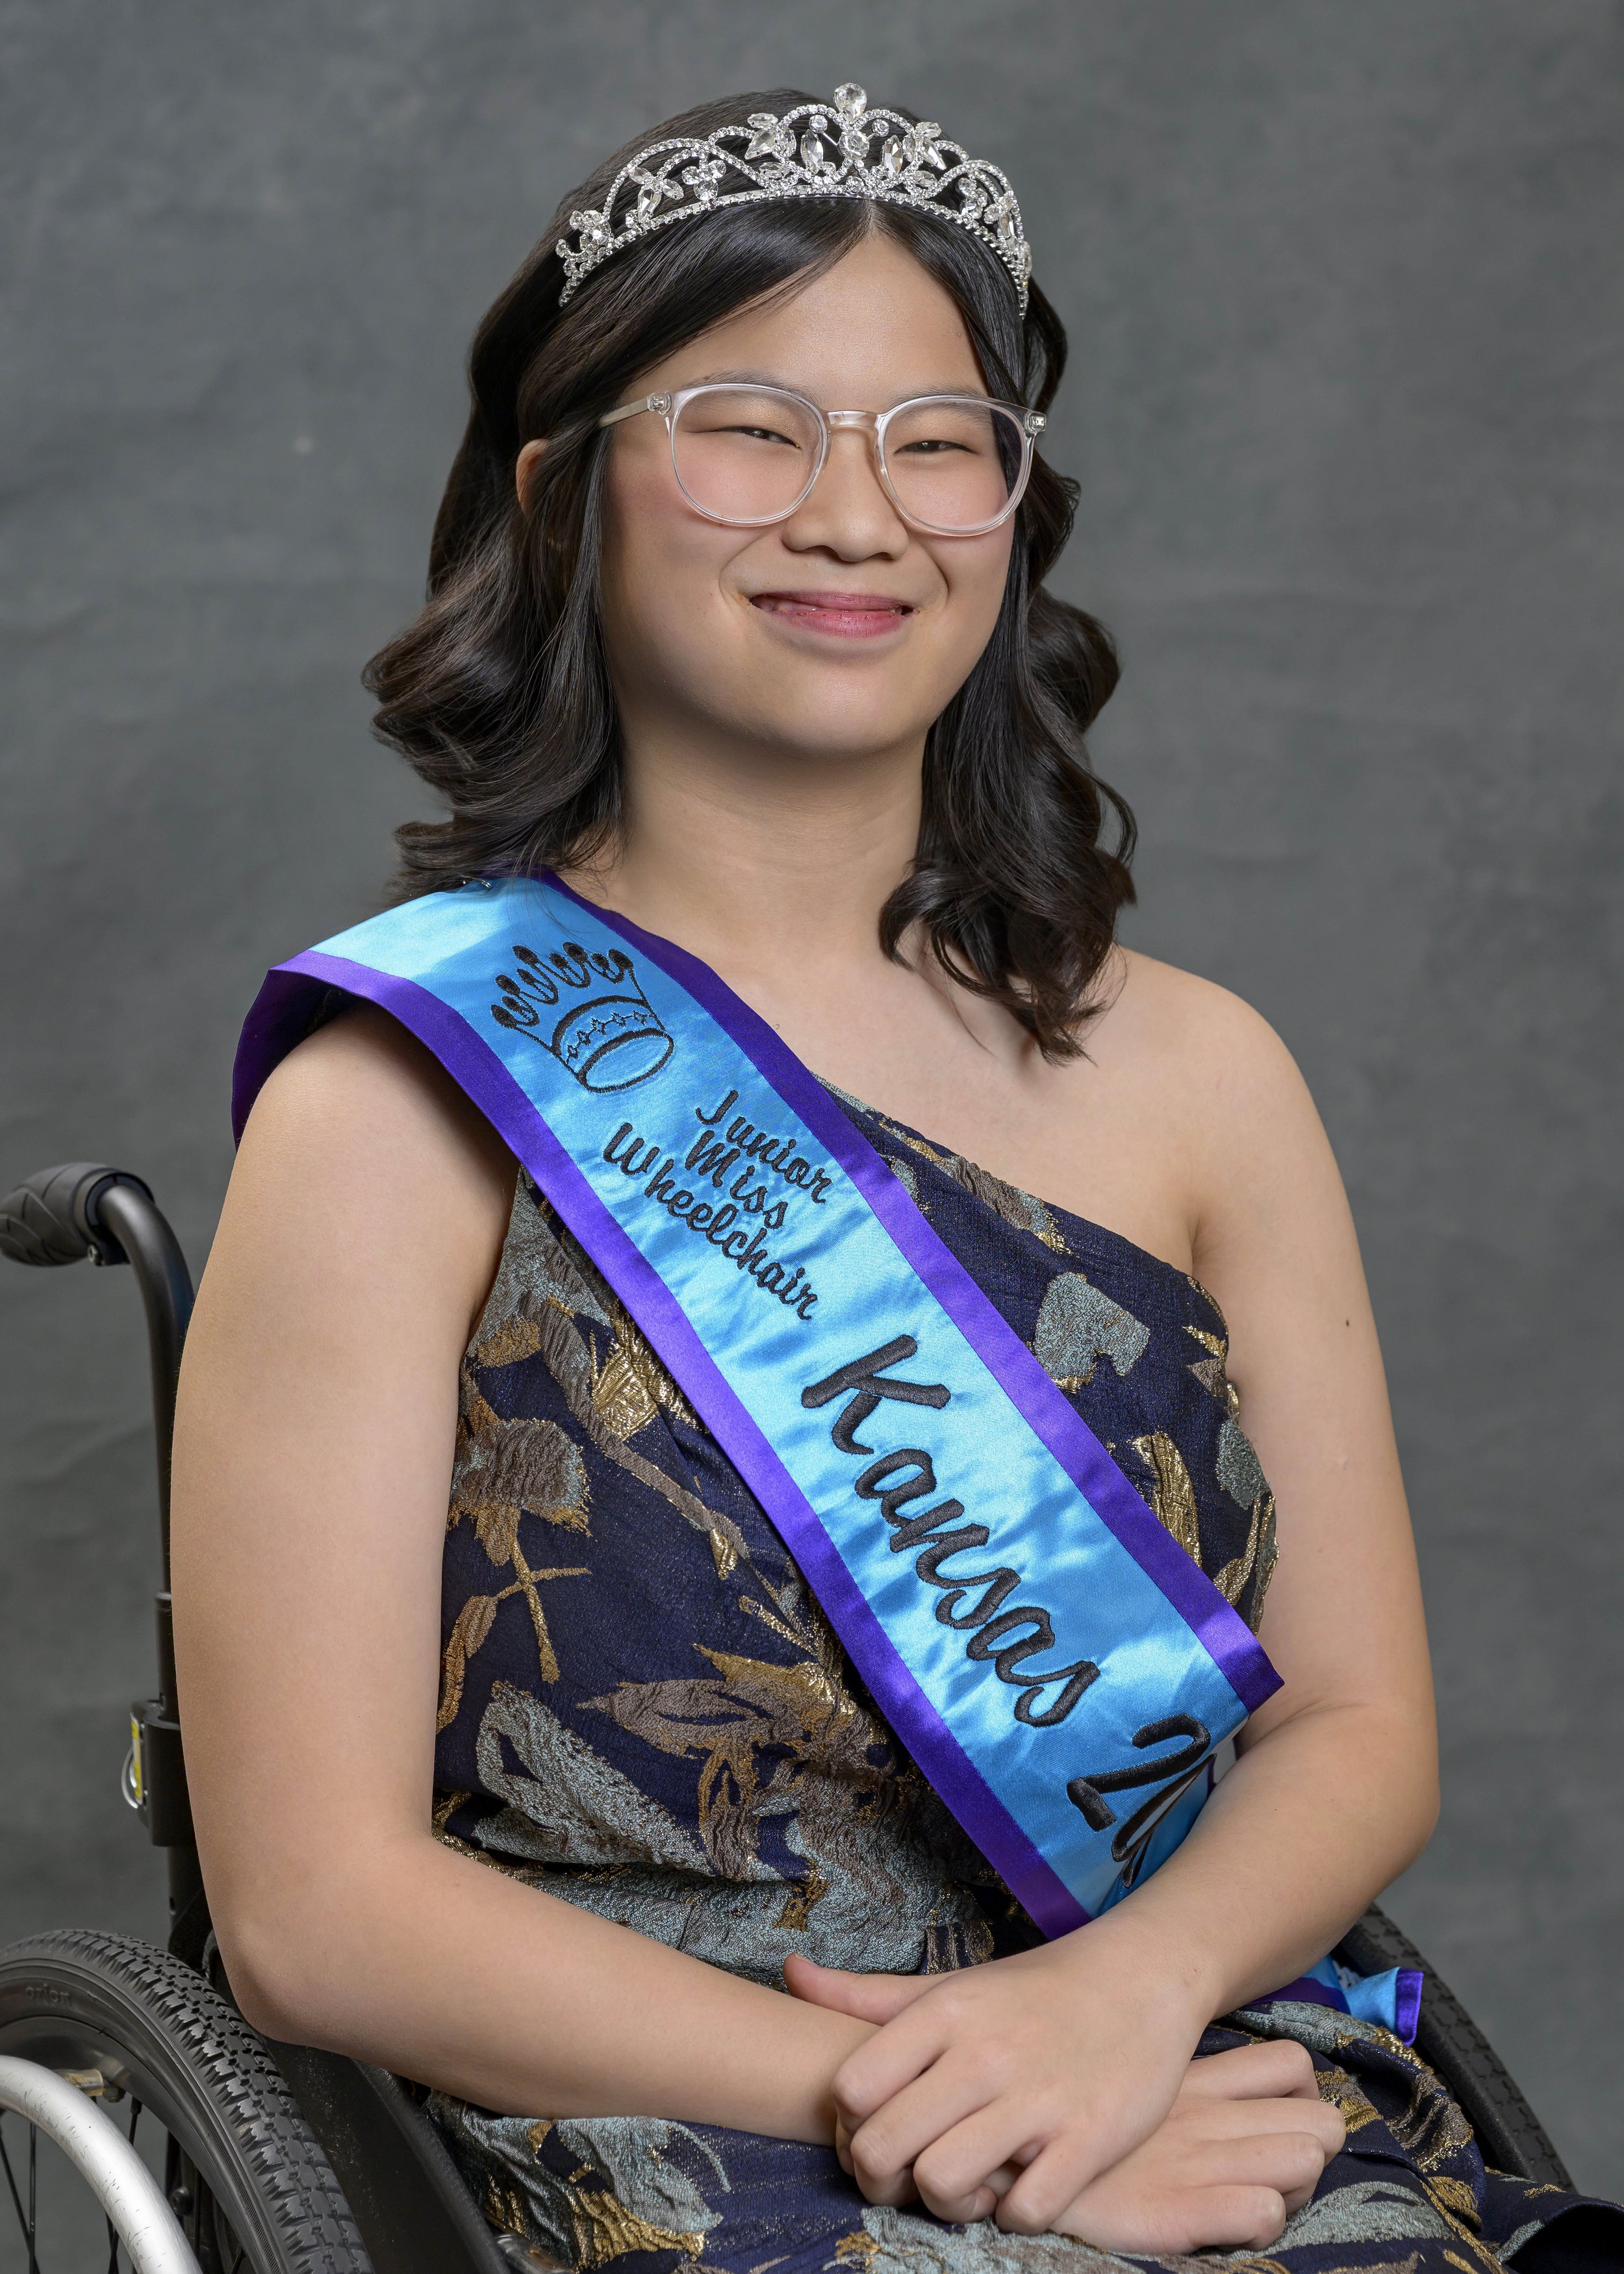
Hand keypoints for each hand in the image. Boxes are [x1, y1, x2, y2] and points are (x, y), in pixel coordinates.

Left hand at [785, 1925, 1211, 2229]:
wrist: (1141, 1977)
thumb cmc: (1033, 1990)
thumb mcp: (951, 1984)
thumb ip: (868, 1995)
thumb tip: (790, 1975)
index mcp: (944, 2013)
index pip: (850, 2088)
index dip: (850, 2125)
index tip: (876, 2127)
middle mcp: (984, 2053)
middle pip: (884, 2149)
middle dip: (882, 2179)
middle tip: (909, 2173)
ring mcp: (1038, 2097)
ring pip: (943, 2185)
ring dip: (946, 2203)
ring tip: (966, 2182)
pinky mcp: (1090, 2138)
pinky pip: (1024, 2211)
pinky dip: (1015, 2213)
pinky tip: (1022, 2184)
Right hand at [1048, 2041, 1344, 2251]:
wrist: (1011, 2167)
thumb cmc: (1064, 2131)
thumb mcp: (1113, 2090)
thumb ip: (1150, 2082)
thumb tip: (1189, 2092)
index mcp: (1193, 2082)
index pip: (1288, 2064)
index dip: (1303, 2097)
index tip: (1280, 2121)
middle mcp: (1206, 2115)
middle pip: (1320, 2118)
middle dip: (1311, 2149)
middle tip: (1276, 2171)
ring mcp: (1196, 2161)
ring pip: (1306, 2156)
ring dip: (1296, 2186)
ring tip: (1262, 2199)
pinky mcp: (1180, 2211)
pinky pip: (1261, 2210)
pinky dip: (1262, 2220)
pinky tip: (1236, 2226)